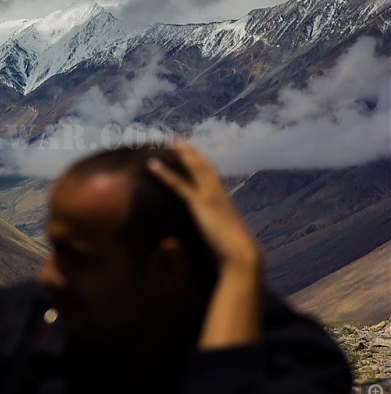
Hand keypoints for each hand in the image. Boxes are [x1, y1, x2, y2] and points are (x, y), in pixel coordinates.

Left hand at [146, 139, 260, 268]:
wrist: (241, 254)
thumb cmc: (234, 251)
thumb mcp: (224, 236)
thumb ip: (217, 229)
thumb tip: (212, 231)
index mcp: (225, 201)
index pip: (213, 177)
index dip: (203, 164)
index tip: (195, 154)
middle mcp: (219, 193)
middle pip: (205, 166)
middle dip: (193, 152)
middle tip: (180, 140)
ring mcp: (209, 196)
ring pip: (195, 168)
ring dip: (183, 153)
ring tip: (171, 141)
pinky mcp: (199, 203)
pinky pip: (178, 184)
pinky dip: (164, 173)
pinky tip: (152, 165)